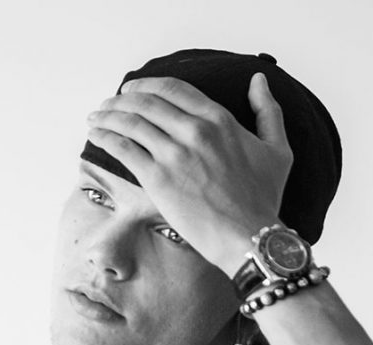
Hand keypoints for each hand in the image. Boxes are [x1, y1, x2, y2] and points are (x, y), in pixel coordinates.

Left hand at [85, 72, 292, 273]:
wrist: (247, 235)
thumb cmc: (263, 198)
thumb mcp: (277, 148)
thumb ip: (268, 110)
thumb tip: (258, 80)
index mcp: (219, 119)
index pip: (174, 89)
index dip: (147, 85)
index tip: (132, 89)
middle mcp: (194, 130)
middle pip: (147, 102)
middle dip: (121, 99)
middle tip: (109, 103)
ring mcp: (174, 154)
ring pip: (131, 122)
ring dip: (108, 115)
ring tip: (95, 117)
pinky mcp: (157, 178)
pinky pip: (124, 149)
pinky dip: (106, 137)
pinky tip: (95, 134)